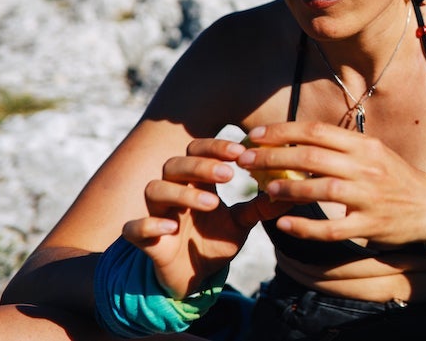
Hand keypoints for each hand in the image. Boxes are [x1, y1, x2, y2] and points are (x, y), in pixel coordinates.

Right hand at [121, 138, 288, 297]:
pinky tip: (171, 229)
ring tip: (213, 204)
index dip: (216, 147)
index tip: (241, 152)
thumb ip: (261, 207)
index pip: (198, 150)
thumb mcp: (241, 224)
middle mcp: (173, 192)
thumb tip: (291, 190)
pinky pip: (133, 229)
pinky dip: (148, 225)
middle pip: (175, 164)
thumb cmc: (214, 241)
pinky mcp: (145, 242)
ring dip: (182, 193)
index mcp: (195, 183)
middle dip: (201, 166)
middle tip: (229, 174)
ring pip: (154, 189)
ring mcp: (156, 214)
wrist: (194, 277)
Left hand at [236, 123, 425, 247]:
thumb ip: (339, 148)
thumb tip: (296, 142)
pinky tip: (283, 225)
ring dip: (287, 188)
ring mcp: (368, 196)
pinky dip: (305, 227)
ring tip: (264, 189)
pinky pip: (331, 228)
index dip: (282, 132)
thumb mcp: (372, 153)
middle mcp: (365, 167)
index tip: (255, 136)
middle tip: (246, 161)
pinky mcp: (369, 225)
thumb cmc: (395, 178)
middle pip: (312, 156)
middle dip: (273, 157)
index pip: (316, 131)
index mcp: (364, 145)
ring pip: (320, 188)